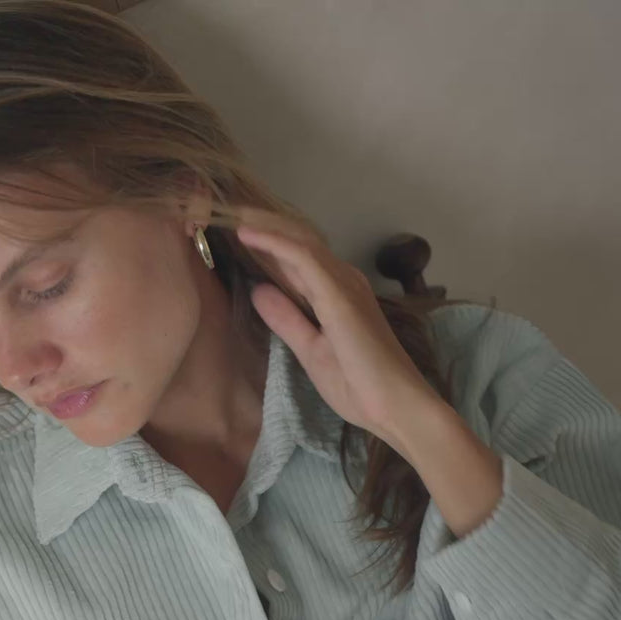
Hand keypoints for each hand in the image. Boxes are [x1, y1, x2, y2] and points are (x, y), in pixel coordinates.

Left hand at [233, 206, 439, 452]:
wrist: (396, 406)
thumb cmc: (360, 386)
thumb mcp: (311, 351)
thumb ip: (287, 320)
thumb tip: (260, 291)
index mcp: (337, 295)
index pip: (297, 260)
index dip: (265, 245)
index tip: (233, 235)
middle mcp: (342, 280)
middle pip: (297, 241)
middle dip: (261, 224)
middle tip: (224, 212)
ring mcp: (343, 284)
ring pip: (298, 240)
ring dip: (263, 225)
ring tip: (229, 213)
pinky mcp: (339, 294)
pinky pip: (303, 257)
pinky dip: (273, 242)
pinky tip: (247, 233)